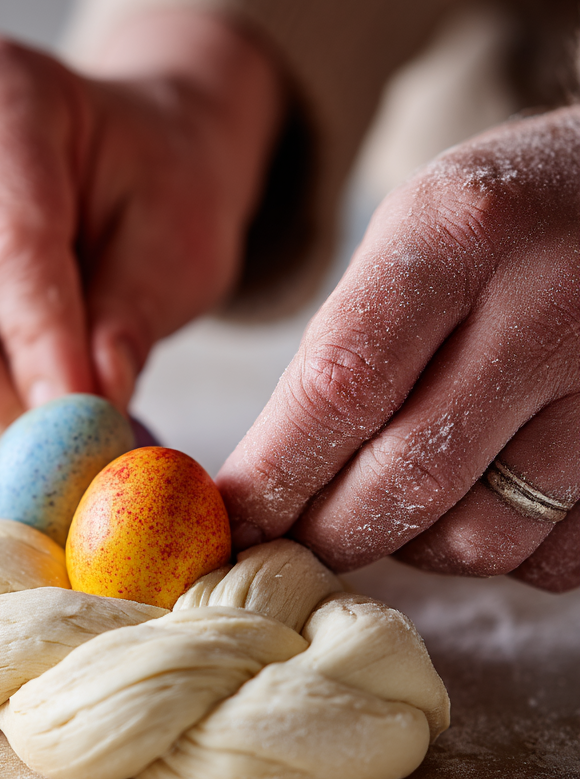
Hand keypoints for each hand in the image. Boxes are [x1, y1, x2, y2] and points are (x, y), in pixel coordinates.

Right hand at [0, 9, 280, 431]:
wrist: (125, 160)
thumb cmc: (157, 185)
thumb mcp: (179, 238)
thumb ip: (130, 314)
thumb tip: (85, 403)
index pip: (6, 237)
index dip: (37, 340)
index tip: (77, 416)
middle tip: (49, 440)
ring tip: (49, 412)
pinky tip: (15, 390)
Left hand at [217, 108, 579, 591]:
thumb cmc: (507, 221)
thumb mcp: (413, 234)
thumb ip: (345, 348)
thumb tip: (270, 484)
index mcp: (457, 235)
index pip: (337, 391)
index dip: (273, 477)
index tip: (232, 523)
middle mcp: (547, 306)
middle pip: (407, 481)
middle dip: (329, 533)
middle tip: (294, 539)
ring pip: (482, 536)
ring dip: (414, 545)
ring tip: (395, 502)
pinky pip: (552, 557)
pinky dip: (497, 553)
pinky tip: (478, 501)